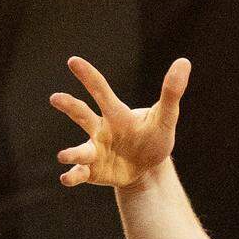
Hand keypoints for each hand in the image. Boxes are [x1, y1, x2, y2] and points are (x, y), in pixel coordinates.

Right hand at [50, 56, 189, 189]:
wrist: (147, 168)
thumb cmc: (153, 138)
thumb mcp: (165, 118)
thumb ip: (171, 93)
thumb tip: (183, 61)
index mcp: (116, 115)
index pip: (101, 91)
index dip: (88, 76)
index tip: (73, 61)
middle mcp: (100, 130)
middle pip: (82, 115)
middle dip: (69, 106)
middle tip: (55, 97)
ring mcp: (94, 152)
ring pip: (79, 150)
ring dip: (71, 153)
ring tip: (63, 156)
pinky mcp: (91, 171)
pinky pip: (78, 173)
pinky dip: (71, 176)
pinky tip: (67, 178)